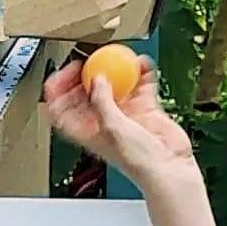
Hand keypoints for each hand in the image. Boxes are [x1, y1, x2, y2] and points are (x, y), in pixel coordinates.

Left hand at [42, 55, 199, 193]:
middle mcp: (102, 121)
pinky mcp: (143, 110)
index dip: (58, 89)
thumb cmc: (137, 161)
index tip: (65, 71)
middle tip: (93, 59)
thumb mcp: (111, 127)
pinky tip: (142, 65)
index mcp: (85, 130)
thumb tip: (96, 78)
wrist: (168, 168)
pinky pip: (140, 86)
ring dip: (117, 69)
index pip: (61, 108)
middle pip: (86, 91)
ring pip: (114, 85)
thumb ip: (101, 100)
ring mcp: (123, 114)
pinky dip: (141, 74)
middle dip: (87, 73)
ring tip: (119, 57)